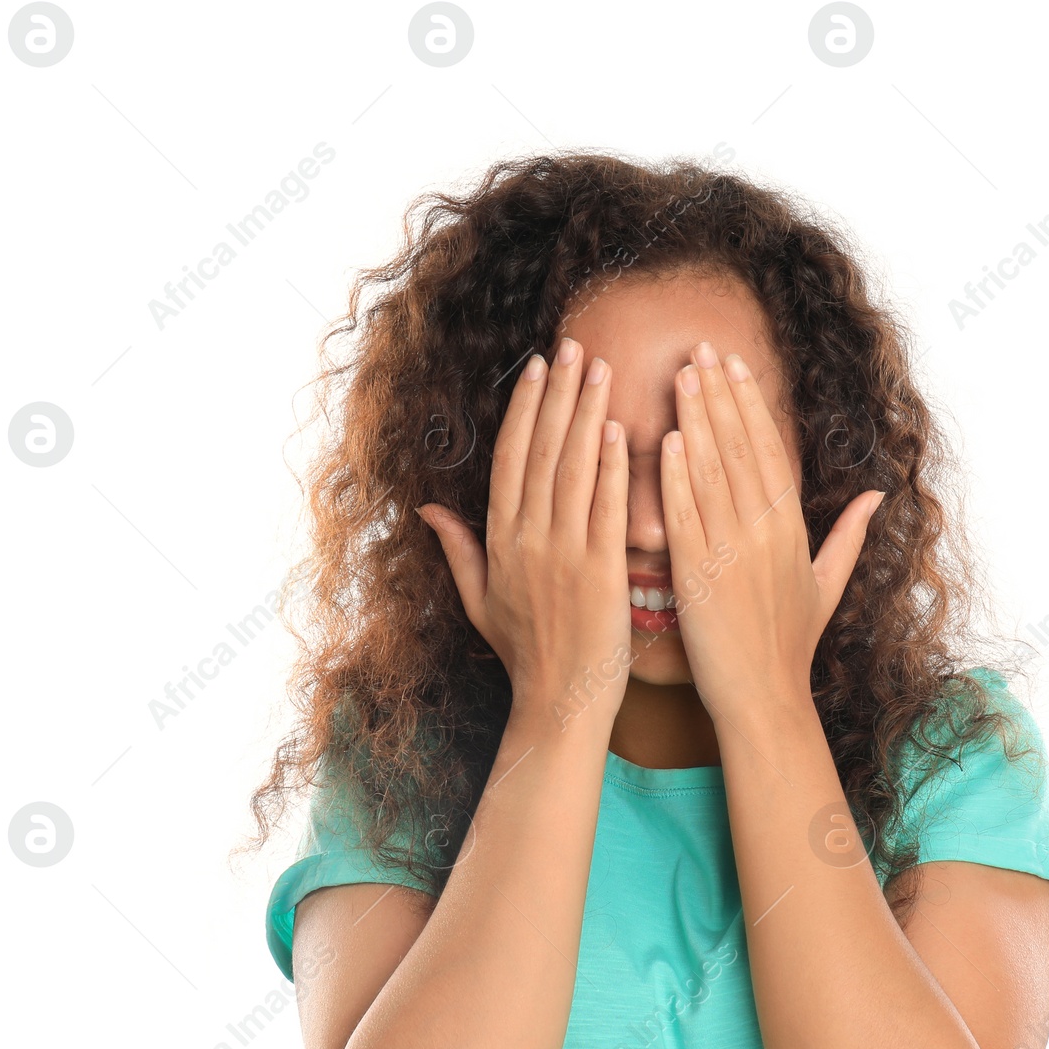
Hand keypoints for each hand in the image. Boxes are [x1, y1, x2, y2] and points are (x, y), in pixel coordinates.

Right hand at [418, 338, 631, 727]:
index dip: (524, 407)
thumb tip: (428, 508)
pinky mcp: (601, 573)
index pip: (511, 458)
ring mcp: (564, 555)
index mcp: (499, 540)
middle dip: (558, 392)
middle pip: (541, 451)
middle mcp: (527, 539)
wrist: (559, 704)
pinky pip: (606, 510)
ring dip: (587, 413)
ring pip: (573, 470)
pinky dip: (612, 468)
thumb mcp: (478, 601)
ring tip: (602, 368)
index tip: (537, 366)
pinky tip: (620, 429)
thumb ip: (458, 549)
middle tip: (576, 345)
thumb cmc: (525, 655)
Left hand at [660, 341, 883, 727]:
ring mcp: (733, 551)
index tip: (732, 363)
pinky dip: (678, 477)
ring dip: (697, 420)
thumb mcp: (827, 585)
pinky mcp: (700, 575)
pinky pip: (688, 516)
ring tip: (680, 376)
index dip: (749, 402)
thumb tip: (876, 495)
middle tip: (699, 348)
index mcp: (792, 528)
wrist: (764, 697)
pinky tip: (668, 441)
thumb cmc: (790, 645)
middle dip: (719, 394)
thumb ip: (849, 534)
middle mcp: (765, 531)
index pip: (769, 449)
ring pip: (713, 472)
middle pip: (740, 448)